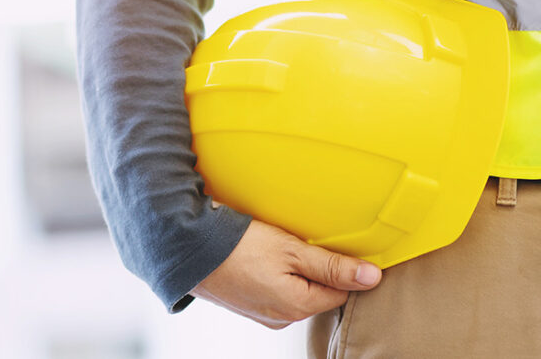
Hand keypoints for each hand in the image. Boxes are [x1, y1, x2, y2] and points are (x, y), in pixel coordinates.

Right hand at [190, 219, 381, 328]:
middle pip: (318, 293)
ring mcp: (263, 314)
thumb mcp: (291, 249)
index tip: (324, 244)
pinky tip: (258, 258)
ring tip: (272, 248)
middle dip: (313, 268)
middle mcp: (283, 318)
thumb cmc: (237, 247)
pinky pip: (273, 291)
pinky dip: (272, 275)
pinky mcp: (248, 306)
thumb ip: (333, 265)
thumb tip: (372, 277)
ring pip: (295, 292)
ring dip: (291, 271)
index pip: (342, 291)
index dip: (340, 265)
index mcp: (298, 306)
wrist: (186, 249)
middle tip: (294, 242)